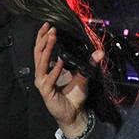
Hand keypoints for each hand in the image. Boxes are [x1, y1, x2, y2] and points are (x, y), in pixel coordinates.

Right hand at [33, 23, 100, 138]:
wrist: (74, 113)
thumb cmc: (74, 95)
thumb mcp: (83, 76)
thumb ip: (89, 63)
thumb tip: (100, 52)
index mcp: (48, 68)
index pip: (42, 50)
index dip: (43, 37)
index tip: (48, 25)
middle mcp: (43, 74)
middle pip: (38, 53)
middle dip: (43, 39)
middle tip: (50, 28)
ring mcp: (43, 82)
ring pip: (41, 63)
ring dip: (47, 49)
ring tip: (52, 37)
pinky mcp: (46, 92)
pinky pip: (48, 79)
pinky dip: (54, 70)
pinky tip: (59, 61)